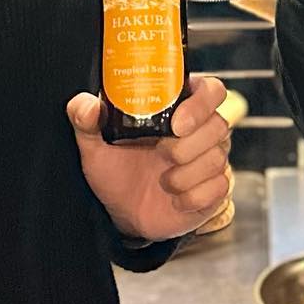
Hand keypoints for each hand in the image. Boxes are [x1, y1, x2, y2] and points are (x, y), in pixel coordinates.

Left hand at [67, 75, 230, 242]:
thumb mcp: (94, 144)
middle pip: (219, 124)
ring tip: (163, 181)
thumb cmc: (115, 170)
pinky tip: (175, 198)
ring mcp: (212, 159)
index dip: (201, 103)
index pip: (211, 90)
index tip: (177, 124)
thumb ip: (84, 119)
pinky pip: (219, 188)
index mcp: (179, 108)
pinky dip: (193, 196)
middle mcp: (201, 130)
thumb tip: (89, 107)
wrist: (123, 213)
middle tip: (162, 154)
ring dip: (185, 175)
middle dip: (188, 146)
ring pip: (218, 158)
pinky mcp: (216, 189)